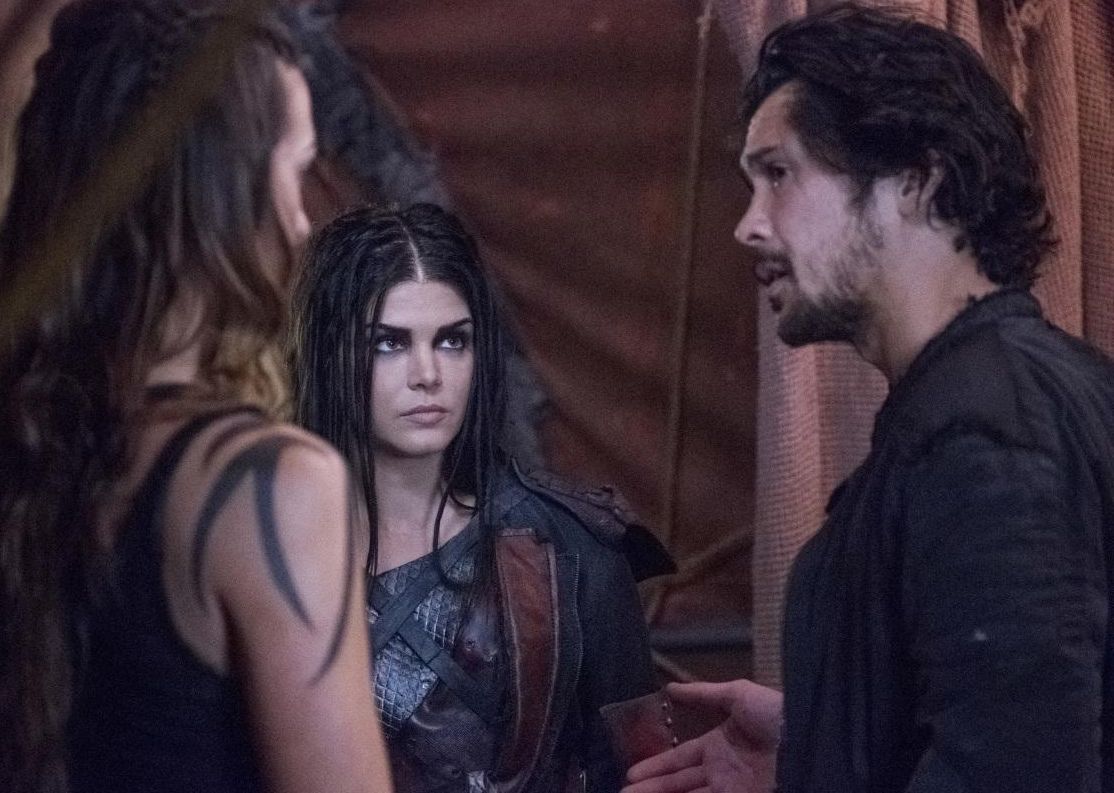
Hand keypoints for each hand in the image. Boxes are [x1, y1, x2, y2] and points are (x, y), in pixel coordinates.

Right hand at [621, 680, 781, 792]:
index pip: (680, 759)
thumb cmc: (774, 715)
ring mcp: (731, 790)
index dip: (656, 766)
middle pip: (678, 785)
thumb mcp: (739, 695)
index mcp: (718, 746)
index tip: (632, 774)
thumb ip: (704, 694)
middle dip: (652, 790)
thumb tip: (670, 689)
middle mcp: (720, 772)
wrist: (809, 740)